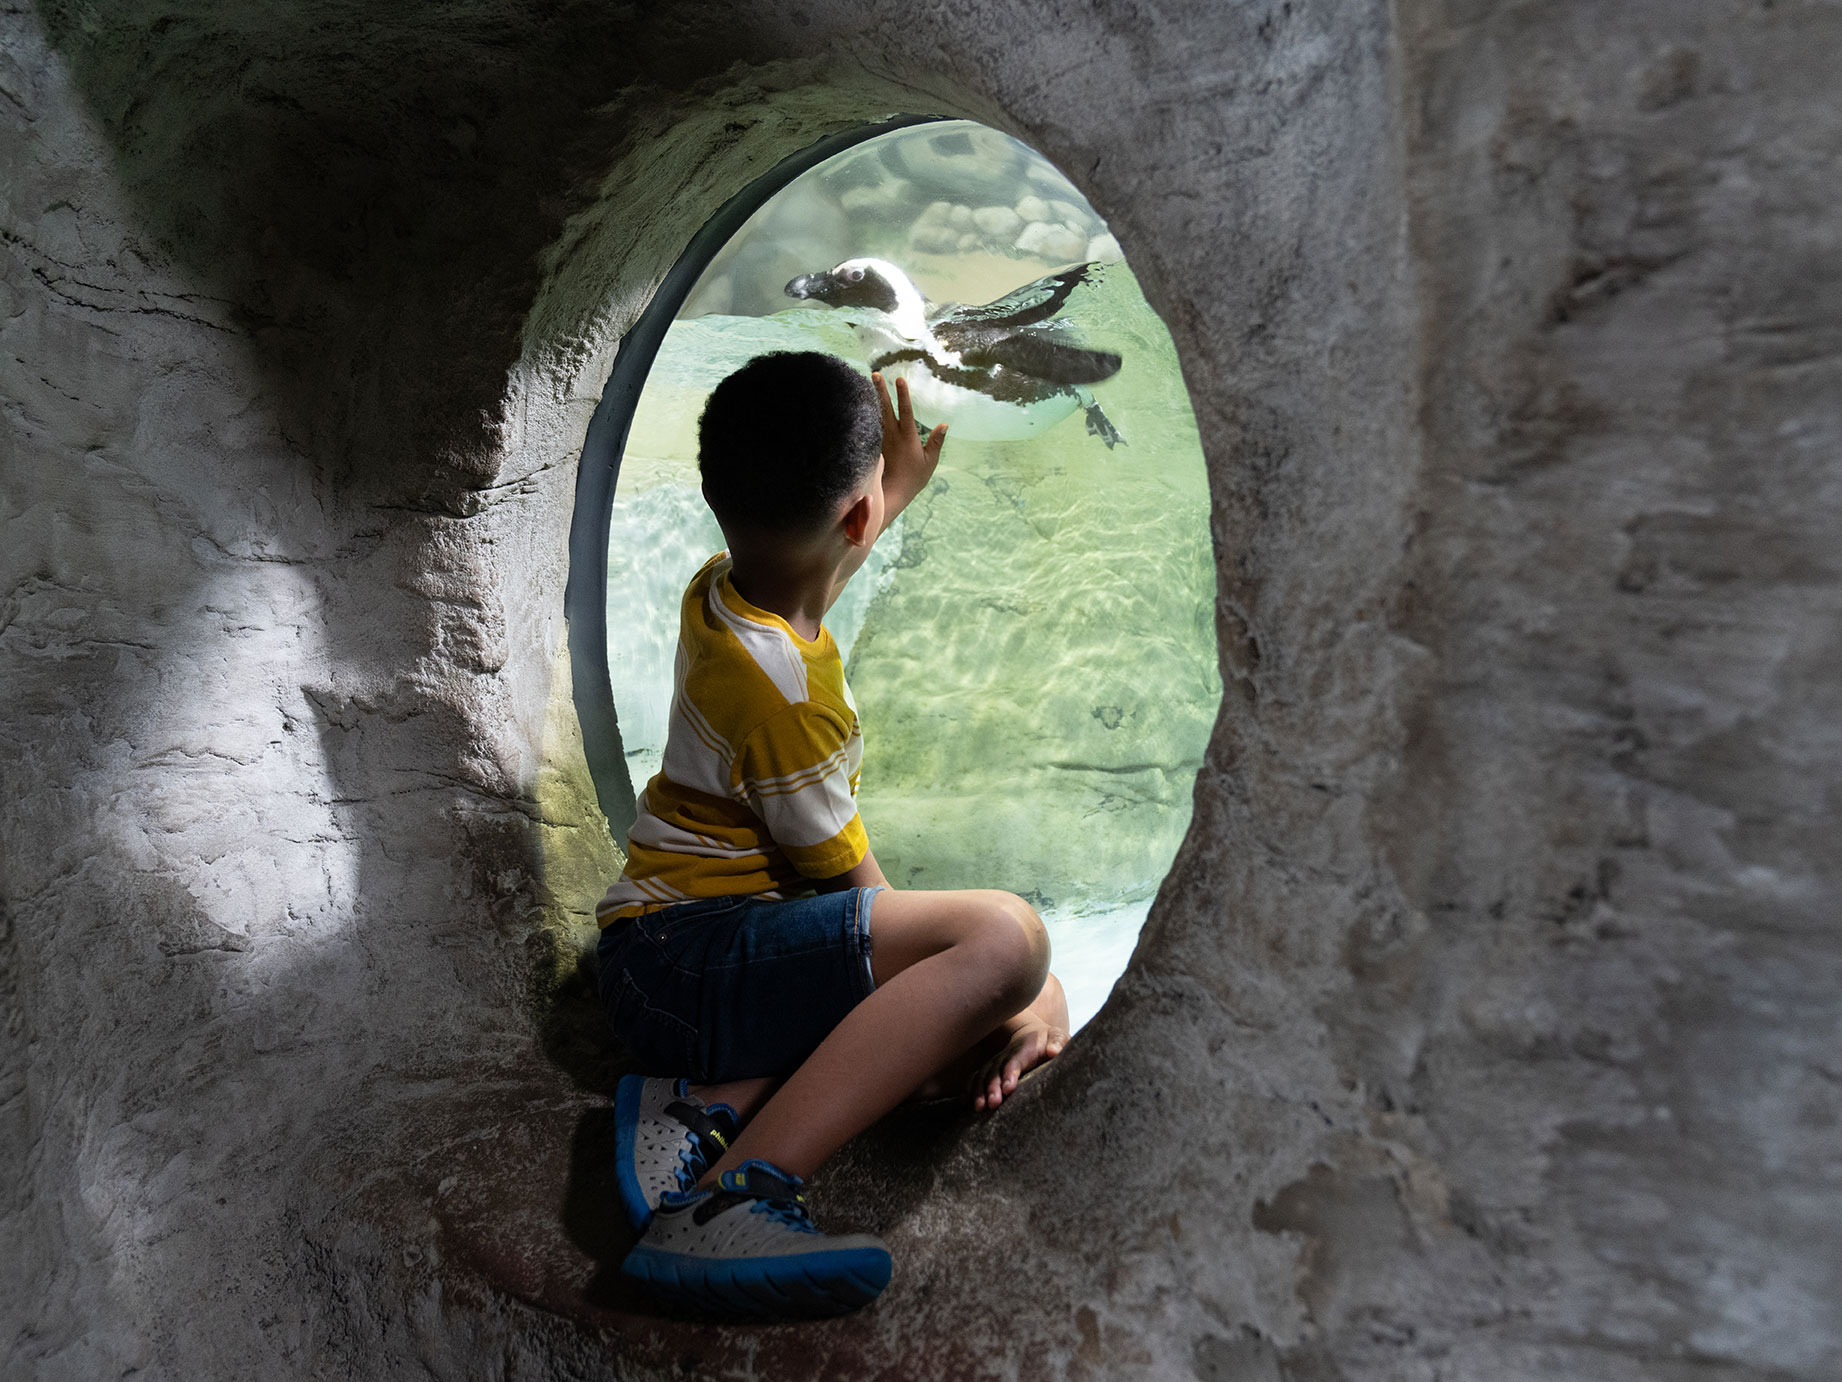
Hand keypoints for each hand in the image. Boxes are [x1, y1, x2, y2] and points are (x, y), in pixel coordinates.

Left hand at [872, 371, 945, 530]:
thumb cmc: (914, 478)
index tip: (899, 379)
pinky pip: (871, 426)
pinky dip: (868, 414)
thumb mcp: (930, 461)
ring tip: (867, 384)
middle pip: (885, 408)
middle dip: (880, 390)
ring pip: (876, 415)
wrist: (892, 493)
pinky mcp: (875, 445)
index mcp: (907, 437)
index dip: (903, 394)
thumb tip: (944, 425)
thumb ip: (936, 442)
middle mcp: (892, 435)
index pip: (905, 411)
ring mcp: (882, 440)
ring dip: (872, 399)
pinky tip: (864, 405)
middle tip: (875, 374)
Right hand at [970, 1017, 1065, 1111]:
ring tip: (978, 1108)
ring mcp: (996, 1062)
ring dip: (979, 1091)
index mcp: (1024, 1050)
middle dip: (992, 1087)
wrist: (1032, 1034)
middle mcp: (1006, 1056)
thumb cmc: (1049, 1040)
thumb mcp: (1058, 1037)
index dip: (1010, 1074)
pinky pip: (976, 1078)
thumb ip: (1058, 1042)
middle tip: (992, 1104)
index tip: (1009, 1089)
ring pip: (983, 1075)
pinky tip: (965, 1103)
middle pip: (995, 1071)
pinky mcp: (990, 1069)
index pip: (1014, 1061)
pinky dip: (969, 1089)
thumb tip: (1054, 1051)